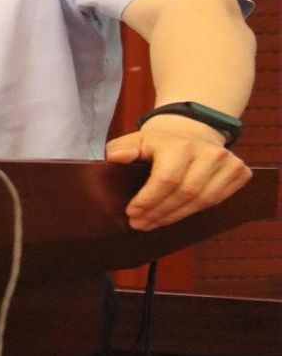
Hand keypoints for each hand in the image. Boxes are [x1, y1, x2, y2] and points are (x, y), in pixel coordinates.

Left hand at [106, 114, 251, 230]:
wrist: (192, 131)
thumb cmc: (161, 141)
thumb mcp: (137, 139)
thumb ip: (123, 148)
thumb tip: (115, 157)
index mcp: (181, 144)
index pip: (166, 179)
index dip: (148, 200)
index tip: (132, 213)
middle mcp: (208, 153)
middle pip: (184, 194)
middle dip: (159, 213)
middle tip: (140, 224)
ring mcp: (228, 163)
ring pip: (202, 201)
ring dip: (175, 216)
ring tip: (153, 223)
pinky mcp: (240, 173)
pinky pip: (217, 201)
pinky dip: (194, 212)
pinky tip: (175, 216)